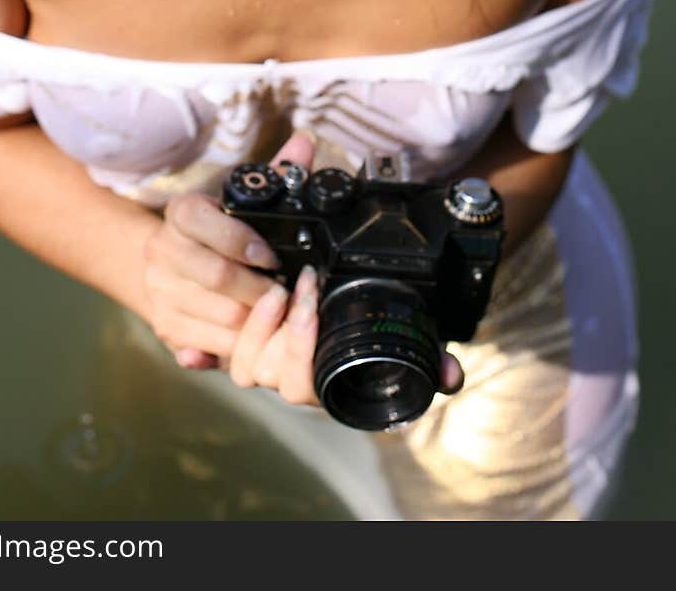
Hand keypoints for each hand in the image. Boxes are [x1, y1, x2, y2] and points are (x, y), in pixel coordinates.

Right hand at [138, 131, 313, 370]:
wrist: (168, 265)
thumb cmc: (217, 231)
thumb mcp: (244, 201)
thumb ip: (278, 174)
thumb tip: (304, 142)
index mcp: (180, 213)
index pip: (202, 221)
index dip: (241, 240)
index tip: (271, 256)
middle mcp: (162, 250)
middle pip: (216, 276)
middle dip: (260, 289)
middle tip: (286, 293)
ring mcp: (159, 291)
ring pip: (218, 315)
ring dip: (255, 320)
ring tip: (278, 314)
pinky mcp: (164, 326)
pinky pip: (208, 344)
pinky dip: (237, 345)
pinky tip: (253, 335)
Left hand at [228, 261, 465, 403]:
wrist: (316, 298)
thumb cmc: (360, 324)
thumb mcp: (395, 336)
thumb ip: (427, 358)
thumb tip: (450, 374)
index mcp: (324, 381)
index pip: (308, 387)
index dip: (305, 351)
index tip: (316, 306)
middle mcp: (290, 379)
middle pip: (277, 380)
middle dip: (290, 333)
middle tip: (303, 287)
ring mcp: (263, 364)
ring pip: (248, 368)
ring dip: (260, 326)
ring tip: (279, 288)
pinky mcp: (241, 346)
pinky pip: (225, 355)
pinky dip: (231, 334)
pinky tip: (257, 299)